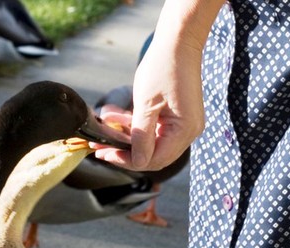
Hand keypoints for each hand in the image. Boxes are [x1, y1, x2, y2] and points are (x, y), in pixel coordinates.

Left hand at [94, 0, 224, 171]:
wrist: (178, 43)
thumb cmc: (163, 68)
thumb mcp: (146, 105)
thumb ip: (141, 136)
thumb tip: (137, 162)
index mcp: (184, 131)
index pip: (154, 159)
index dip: (128, 161)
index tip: (105, 154)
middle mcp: (188, 132)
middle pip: (154, 156)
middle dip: (126, 154)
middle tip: (101, 149)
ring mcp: (184, 125)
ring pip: (152, 144)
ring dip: (128, 140)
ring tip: (104, 134)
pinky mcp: (177, 118)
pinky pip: (155, 132)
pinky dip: (137, 128)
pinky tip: (116, 120)